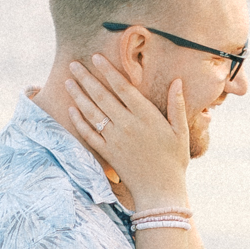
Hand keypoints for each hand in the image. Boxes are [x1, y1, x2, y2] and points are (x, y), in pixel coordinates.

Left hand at [65, 56, 190, 212]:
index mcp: (146, 116)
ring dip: (78, 95)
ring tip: (68, 81)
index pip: (122, 87)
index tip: (96, 57)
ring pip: (92, 112)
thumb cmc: (174, 161)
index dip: (108, 70)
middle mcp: (127, 124)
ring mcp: (115, 139)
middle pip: (102, 96)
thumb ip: (177, 105)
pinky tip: (71, 109)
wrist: (160, 191)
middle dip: (86, 78)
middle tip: (73, 64)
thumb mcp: (180, 132)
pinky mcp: (107, 153)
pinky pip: (89, 134)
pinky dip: (79, 121)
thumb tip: (178, 80)